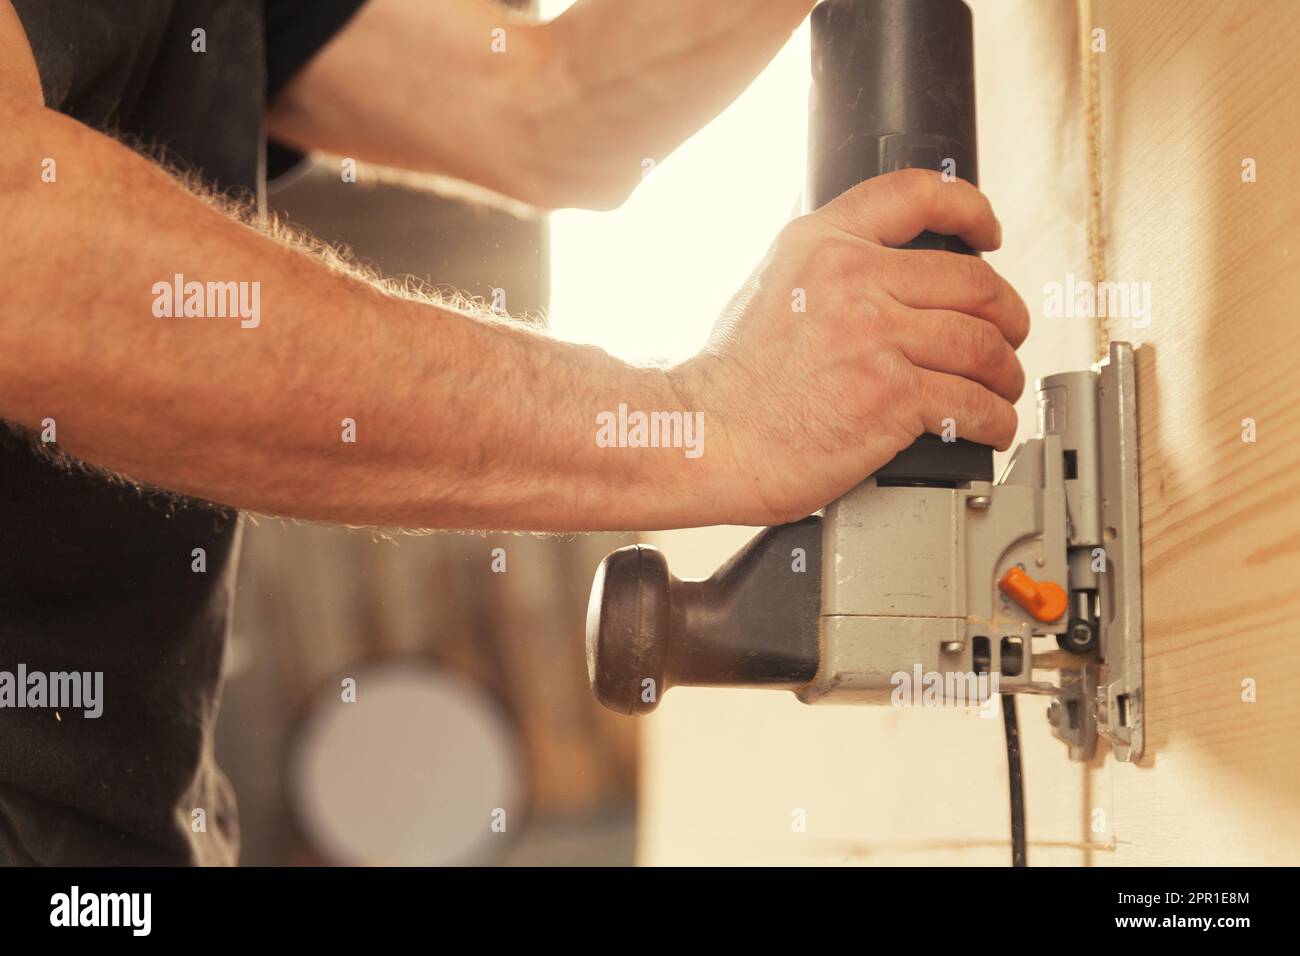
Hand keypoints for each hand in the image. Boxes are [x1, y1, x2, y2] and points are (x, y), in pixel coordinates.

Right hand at [673, 168, 1029, 525]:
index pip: (916, 195)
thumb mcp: (765, 284)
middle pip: (972, 282)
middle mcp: (852, 279)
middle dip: (1005, 314)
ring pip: (983, 344)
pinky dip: (994, 419)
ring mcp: (875, 337)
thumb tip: (866, 259)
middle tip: (1006, 333)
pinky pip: (972, 402)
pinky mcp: (891, 396)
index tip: (989, 234)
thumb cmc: (729, 379)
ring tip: (1000, 387)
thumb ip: (819, 264)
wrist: (706, 435)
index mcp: (822, 243)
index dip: (970, 209)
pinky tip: (989, 426)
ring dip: (1005, 371)